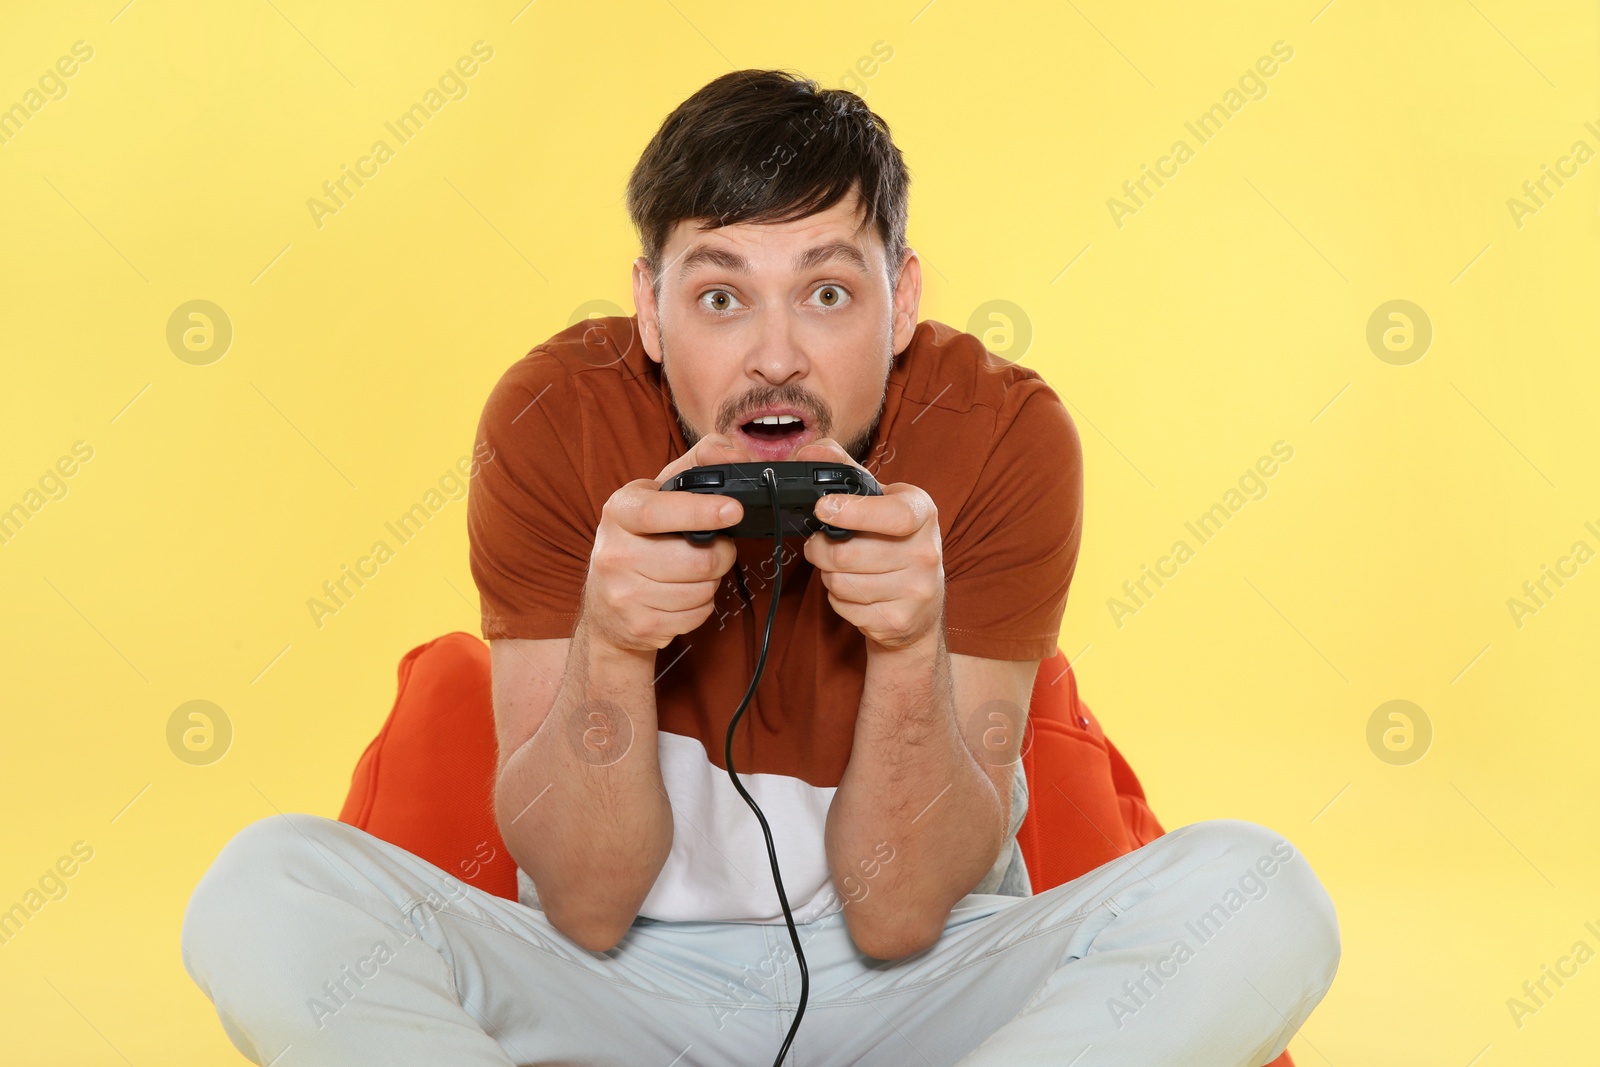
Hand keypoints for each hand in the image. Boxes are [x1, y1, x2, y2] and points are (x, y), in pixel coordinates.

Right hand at [582, 434, 753, 652]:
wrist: (606, 608)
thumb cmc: (642, 540)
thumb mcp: (659, 495)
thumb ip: (697, 465)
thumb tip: (731, 453)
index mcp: (619, 511)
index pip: (657, 511)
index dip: (700, 511)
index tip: (734, 510)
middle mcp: (613, 553)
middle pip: (696, 559)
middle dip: (721, 554)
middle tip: (716, 548)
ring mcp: (623, 594)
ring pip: (701, 590)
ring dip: (711, 582)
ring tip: (693, 572)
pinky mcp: (639, 626)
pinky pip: (696, 615)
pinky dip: (701, 606)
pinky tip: (683, 596)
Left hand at [793, 438, 944, 652]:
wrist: (921, 603)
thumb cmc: (893, 541)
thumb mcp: (878, 499)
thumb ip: (841, 469)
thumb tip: (807, 451)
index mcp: (922, 512)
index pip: (895, 514)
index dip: (855, 512)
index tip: (823, 509)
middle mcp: (926, 552)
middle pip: (848, 554)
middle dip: (820, 550)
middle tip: (820, 545)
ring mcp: (916, 591)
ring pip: (840, 583)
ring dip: (828, 575)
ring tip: (842, 568)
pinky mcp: (899, 621)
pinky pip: (845, 607)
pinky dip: (838, 600)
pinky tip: (855, 592)